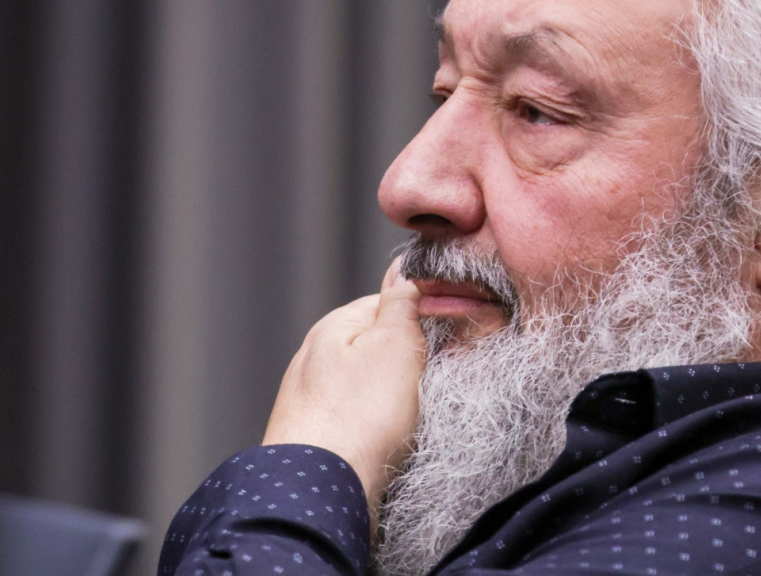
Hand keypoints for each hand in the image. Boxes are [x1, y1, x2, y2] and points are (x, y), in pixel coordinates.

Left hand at [263, 266, 424, 516]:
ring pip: (367, 383)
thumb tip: (404, 269)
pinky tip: (388, 438)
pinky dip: (377, 424)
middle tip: (434, 378)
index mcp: (334, 325)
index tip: (448, 334)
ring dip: (393, 395)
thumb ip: (401, 302)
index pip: (389, 302)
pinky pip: (358, 417)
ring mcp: (312, 398)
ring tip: (410, 415)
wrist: (322, 490)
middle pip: (378, 344)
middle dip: (409, 359)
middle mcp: (316, 357)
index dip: (425, 315)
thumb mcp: (396, 342)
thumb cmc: (359, 417)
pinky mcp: (317, 435)